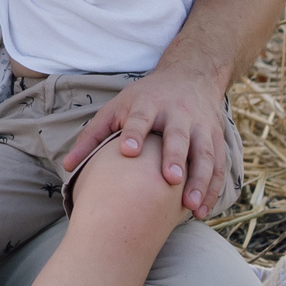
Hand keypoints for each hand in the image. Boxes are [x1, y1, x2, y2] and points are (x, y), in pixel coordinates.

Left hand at [57, 68, 233, 217]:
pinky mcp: (217, 138)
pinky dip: (213, 188)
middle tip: (170, 179)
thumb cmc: (145, 98)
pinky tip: (202, 210)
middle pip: (178, 135)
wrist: (191, 75)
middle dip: (176, 156)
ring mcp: (201, 126)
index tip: (129, 151)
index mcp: (149, 104)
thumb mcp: (117, 108)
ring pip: (204, 153)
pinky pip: (218, 165)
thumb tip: (67, 167)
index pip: (141, 117)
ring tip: (191, 206)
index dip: (135, 132)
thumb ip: (93, 136)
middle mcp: (178, 113)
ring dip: (199, 180)